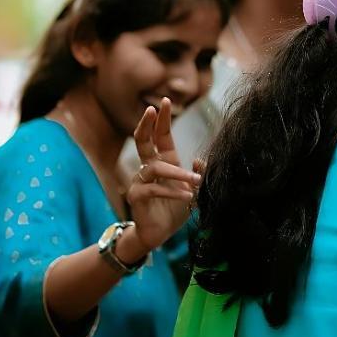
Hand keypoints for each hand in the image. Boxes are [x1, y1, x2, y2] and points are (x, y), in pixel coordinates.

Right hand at [127, 97, 201, 253]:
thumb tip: (200, 160)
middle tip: (153, 108)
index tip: (166, 101)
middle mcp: (149, 168)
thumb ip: (198, 174)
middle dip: (148, 124)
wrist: (158, 234)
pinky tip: (187, 196)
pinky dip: (172, 192)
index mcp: (164, 162)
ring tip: (195, 180)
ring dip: (178, 173)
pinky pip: (154, 189)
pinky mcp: (137, 196)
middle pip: (143, 141)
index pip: (160, 136)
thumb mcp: (192, 190)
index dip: (163, 120)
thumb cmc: (174, 210)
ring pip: (155, 167)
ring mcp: (140, 181)